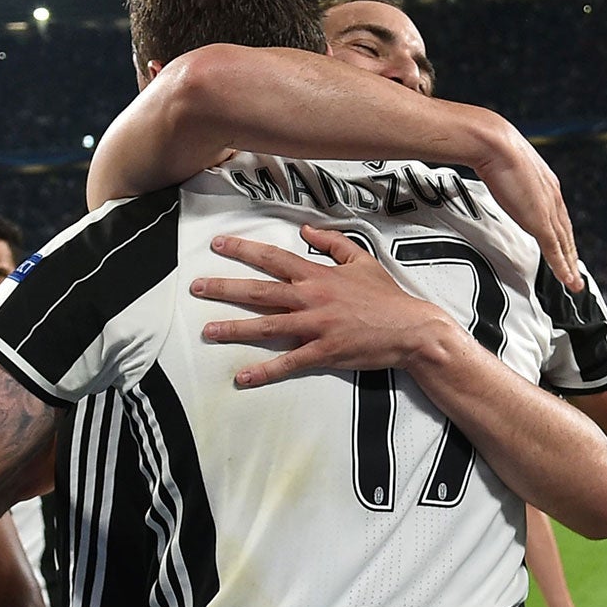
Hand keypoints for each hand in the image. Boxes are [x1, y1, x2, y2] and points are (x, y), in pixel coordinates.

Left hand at [194, 227, 453, 387]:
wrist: (411, 329)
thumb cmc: (386, 296)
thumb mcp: (361, 260)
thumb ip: (332, 243)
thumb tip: (305, 229)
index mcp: (318, 275)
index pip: (272, 258)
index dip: (243, 250)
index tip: (218, 245)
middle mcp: (312, 298)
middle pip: (259, 292)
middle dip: (224, 288)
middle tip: (196, 287)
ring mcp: (316, 327)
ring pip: (267, 327)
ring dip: (234, 329)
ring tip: (208, 330)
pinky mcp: (324, 353)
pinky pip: (288, 363)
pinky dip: (264, 372)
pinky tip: (242, 377)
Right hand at [473, 117, 580, 291]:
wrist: (494, 144)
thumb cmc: (493, 147)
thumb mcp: (505, 163)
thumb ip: (507, 175)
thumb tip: (495, 172)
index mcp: (546, 182)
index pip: (558, 214)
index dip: (562, 232)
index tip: (563, 244)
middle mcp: (553, 196)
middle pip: (566, 232)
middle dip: (571, 252)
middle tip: (574, 269)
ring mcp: (548, 209)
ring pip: (564, 244)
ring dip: (570, 265)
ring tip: (573, 282)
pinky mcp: (540, 220)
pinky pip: (555, 249)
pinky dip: (562, 266)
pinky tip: (567, 279)